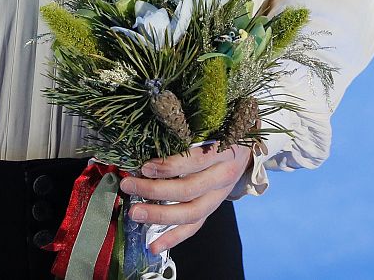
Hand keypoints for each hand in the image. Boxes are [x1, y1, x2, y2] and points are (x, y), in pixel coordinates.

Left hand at [118, 143, 252, 253]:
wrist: (245, 148)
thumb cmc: (220, 131)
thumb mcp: (210, 126)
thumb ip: (185, 132)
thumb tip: (146, 139)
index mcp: (223, 151)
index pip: (195, 161)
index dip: (170, 165)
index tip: (145, 166)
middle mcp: (223, 176)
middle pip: (189, 189)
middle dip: (155, 191)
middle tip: (128, 186)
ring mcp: (218, 196)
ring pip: (191, 213)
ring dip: (160, 215)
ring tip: (134, 213)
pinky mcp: (212, 209)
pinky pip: (194, 227)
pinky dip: (173, 238)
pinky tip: (154, 246)